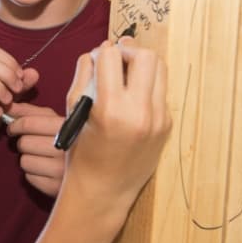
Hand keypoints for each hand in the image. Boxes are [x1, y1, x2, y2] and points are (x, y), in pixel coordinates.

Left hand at [5, 102, 66, 195]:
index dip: (15, 125)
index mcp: (67, 128)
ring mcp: (62, 171)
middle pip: (24, 143)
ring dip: (28, 158)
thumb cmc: (74, 139)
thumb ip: (32, 112)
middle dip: (25, 142)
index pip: (29, 124)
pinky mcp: (57, 188)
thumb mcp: (58, 120)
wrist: (100, 169)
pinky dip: (34, 173)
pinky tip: (46, 170)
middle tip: (34, 143)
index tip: (13, 127)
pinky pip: (29, 177)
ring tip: (42, 157)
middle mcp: (65, 149)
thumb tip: (9, 108)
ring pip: (24, 161)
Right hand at [63, 40, 170, 220]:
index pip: (112, 56)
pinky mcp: (167, 125)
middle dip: (128, 51)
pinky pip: (160, 91)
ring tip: (126, 76)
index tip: (97, 61)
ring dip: (141, 65)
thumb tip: (98, 51)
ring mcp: (158, 119)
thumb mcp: (74, 112)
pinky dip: (146, 87)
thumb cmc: (82, 153)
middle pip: (145, 55)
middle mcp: (140, 112)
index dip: (101, 53)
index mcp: (112, 109)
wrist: (103, 191)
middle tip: (116, 62)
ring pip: (160, 69)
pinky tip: (132, 99)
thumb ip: (84, 76)